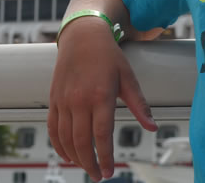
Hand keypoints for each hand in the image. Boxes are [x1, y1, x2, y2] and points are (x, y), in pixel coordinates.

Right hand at [48, 18, 157, 181]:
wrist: (82, 36)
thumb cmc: (108, 56)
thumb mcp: (128, 78)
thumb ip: (140, 105)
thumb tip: (152, 127)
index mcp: (100, 95)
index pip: (101, 135)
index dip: (105, 157)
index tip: (109, 171)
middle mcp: (79, 100)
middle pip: (82, 142)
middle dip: (90, 164)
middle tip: (98, 175)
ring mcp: (64, 100)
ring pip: (66, 139)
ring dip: (75, 158)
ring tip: (86, 167)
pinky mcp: (54, 99)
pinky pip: (53, 128)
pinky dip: (58, 145)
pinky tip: (67, 155)